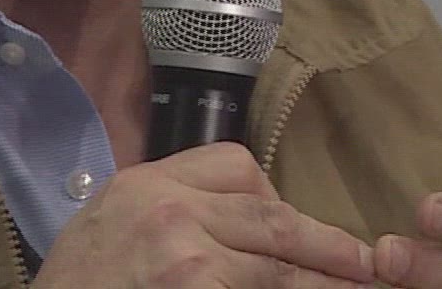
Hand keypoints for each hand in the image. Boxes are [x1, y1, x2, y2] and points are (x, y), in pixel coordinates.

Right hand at [33, 141, 380, 287]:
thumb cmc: (76, 288)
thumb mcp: (109, 227)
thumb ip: (167, 212)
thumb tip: (239, 224)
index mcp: (146, 184)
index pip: (235, 165)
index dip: (274, 196)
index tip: (291, 224)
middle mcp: (169, 210)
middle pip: (269, 216)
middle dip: (325, 242)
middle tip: (365, 262)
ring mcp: (185, 257)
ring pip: (276, 265)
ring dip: (322, 281)